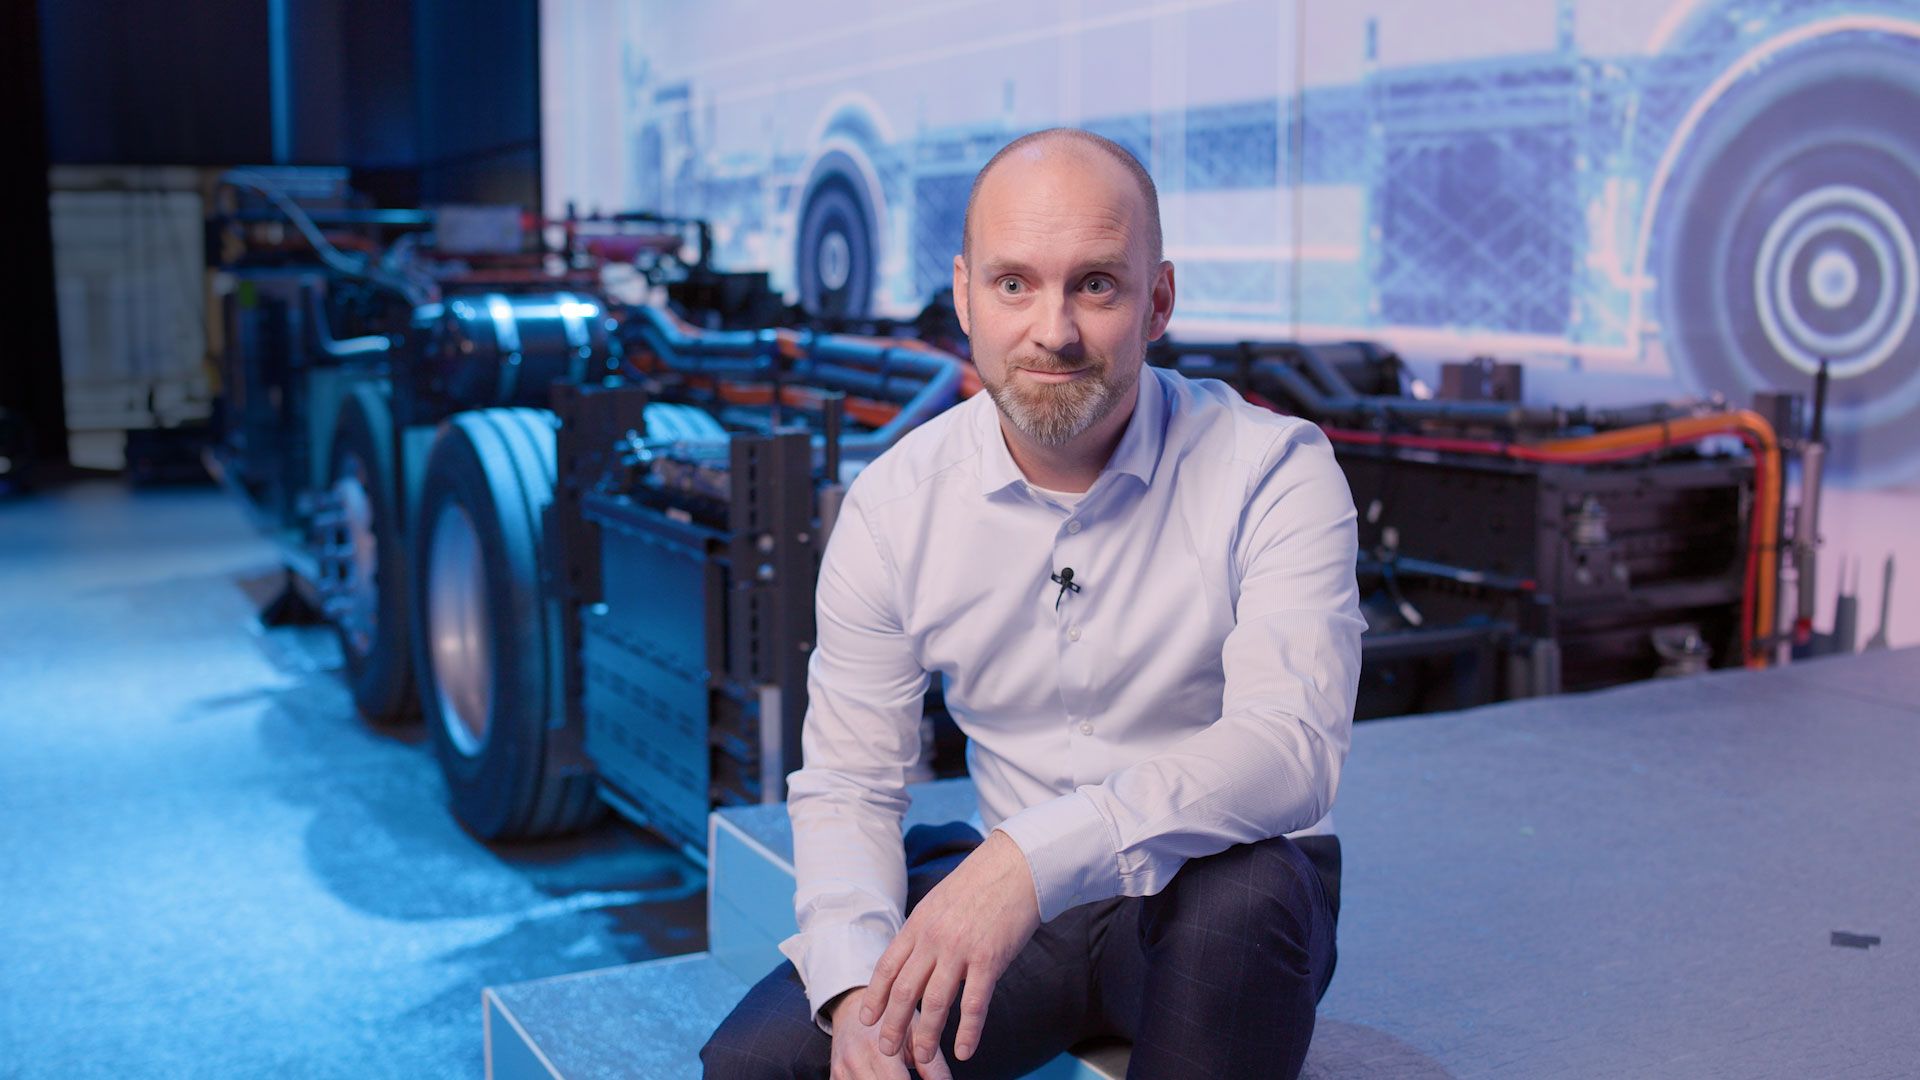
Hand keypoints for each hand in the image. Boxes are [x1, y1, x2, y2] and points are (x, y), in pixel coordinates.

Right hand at [828, 989, 952, 1078]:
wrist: (852, 1008)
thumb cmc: (889, 1017)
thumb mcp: (914, 1032)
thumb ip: (933, 1064)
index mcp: (876, 1049)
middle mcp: (855, 1062)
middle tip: (913, 1079)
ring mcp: (841, 1072)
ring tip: (900, 1076)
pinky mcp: (834, 1078)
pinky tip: (884, 1078)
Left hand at [861, 831, 1041, 1065]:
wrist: (1016, 866)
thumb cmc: (980, 884)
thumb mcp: (939, 902)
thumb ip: (924, 931)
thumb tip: (912, 958)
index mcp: (918, 924)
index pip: (887, 967)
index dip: (874, 997)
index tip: (867, 1019)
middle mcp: (933, 939)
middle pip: (904, 990)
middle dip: (892, 1024)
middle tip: (886, 1049)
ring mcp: (960, 950)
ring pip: (934, 1003)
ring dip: (926, 1036)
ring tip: (922, 1058)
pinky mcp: (989, 960)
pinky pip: (974, 1004)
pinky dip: (968, 1032)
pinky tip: (965, 1051)